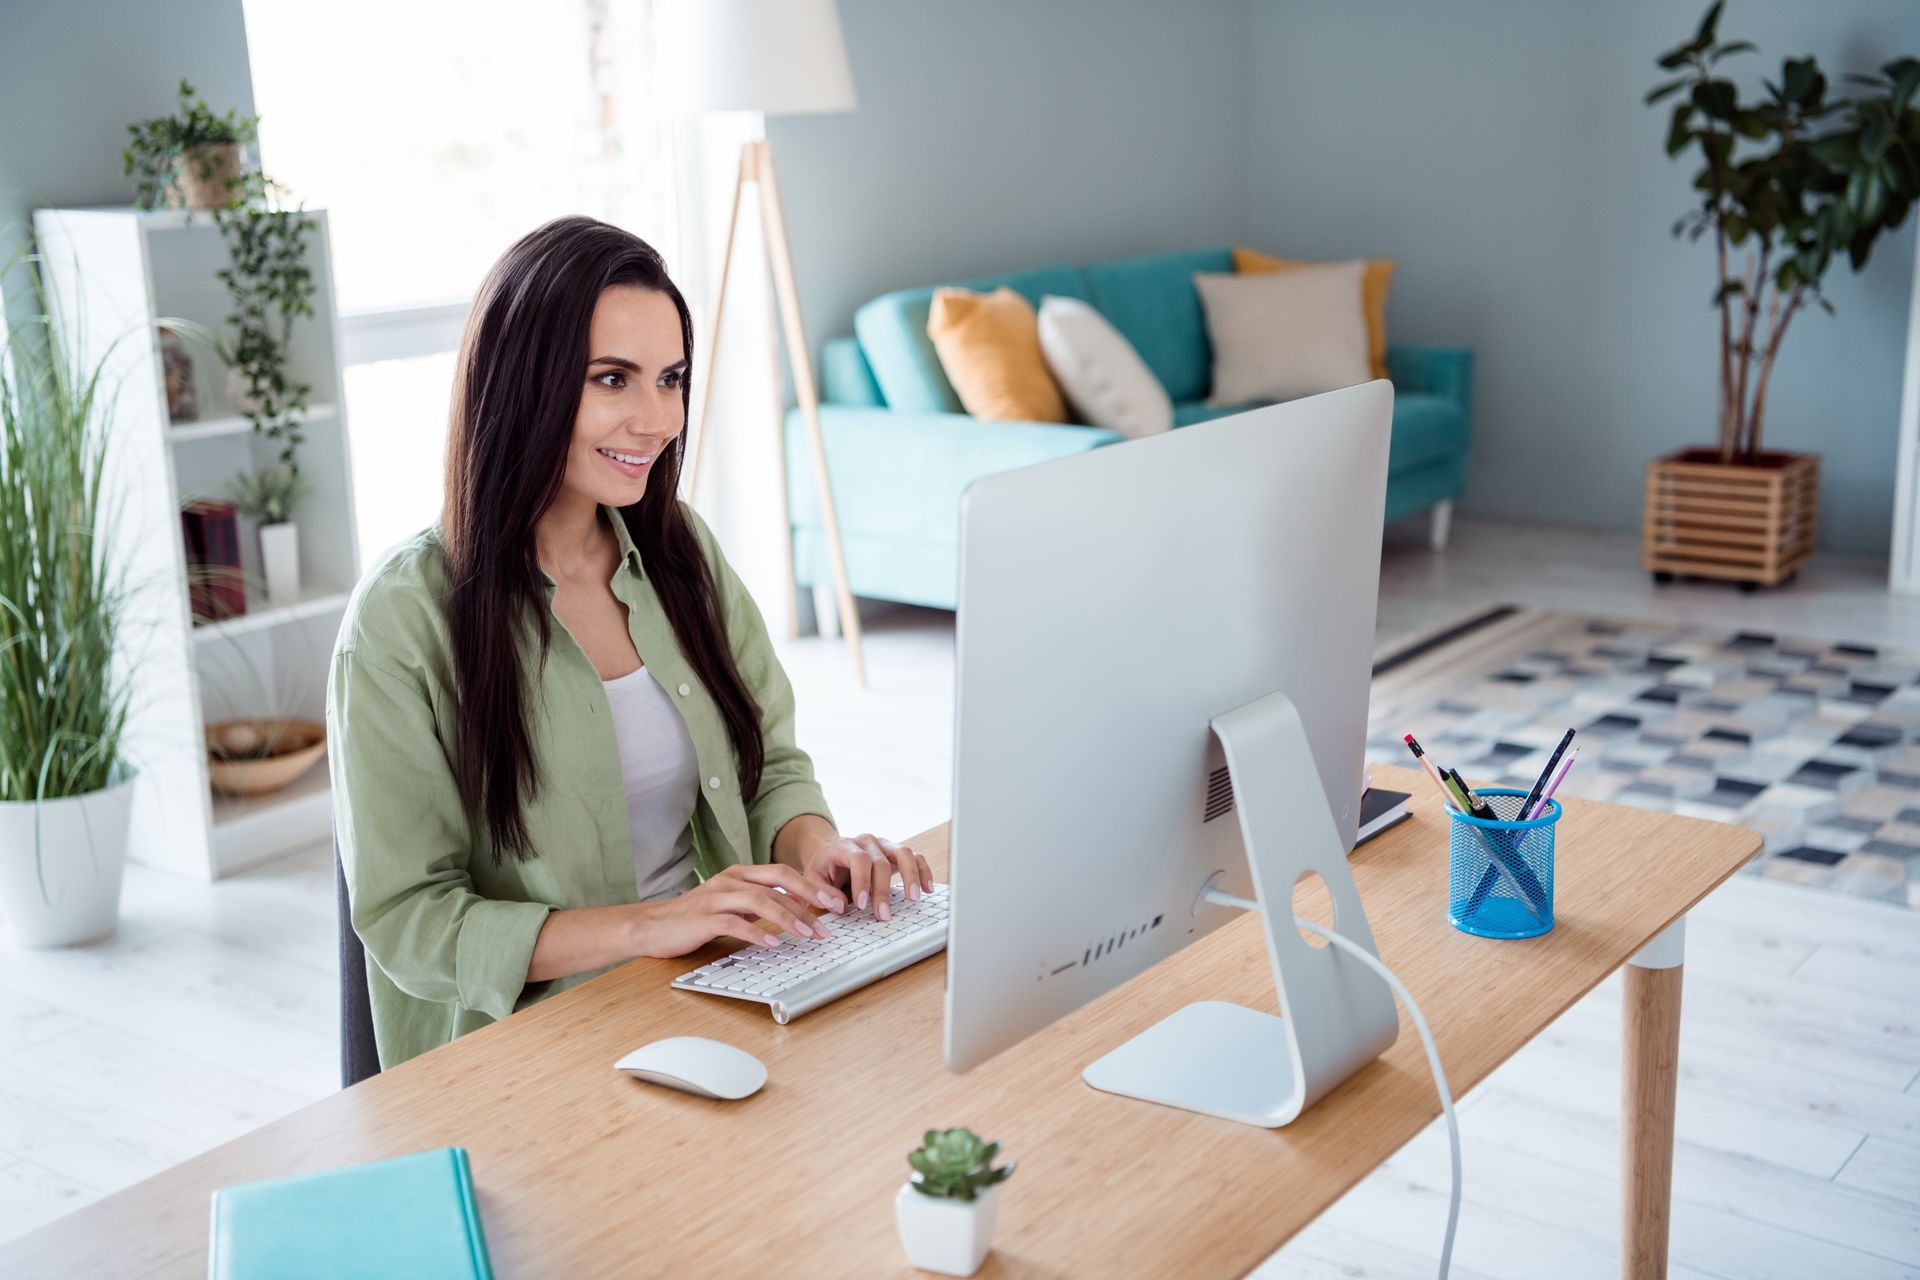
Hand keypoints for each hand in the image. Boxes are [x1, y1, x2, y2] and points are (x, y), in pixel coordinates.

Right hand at [630, 862, 846, 958]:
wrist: (650, 926)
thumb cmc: (694, 918)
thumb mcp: (732, 906)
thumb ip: (758, 905)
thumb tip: (796, 912)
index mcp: (739, 875)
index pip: (783, 873)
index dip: (811, 885)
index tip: (835, 901)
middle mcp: (730, 880)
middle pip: (777, 881)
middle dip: (809, 897)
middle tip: (832, 913)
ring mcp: (716, 897)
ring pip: (760, 900)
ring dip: (788, 917)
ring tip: (809, 932)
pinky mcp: (703, 917)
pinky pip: (735, 923)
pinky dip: (757, 932)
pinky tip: (773, 943)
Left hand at [800, 833, 933, 921]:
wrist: (831, 854)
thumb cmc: (824, 869)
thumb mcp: (813, 880)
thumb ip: (822, 893)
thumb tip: (840, 906)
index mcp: (845, 845)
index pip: (859, 859)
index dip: (862, 882)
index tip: (861, 905)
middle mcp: (868, 842)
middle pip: (881, 862)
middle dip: (883, 891)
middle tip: (883, 915)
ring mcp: (884, 845)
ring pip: (904, 853)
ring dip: (911, 876)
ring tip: (914, 898)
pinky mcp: (896, 853)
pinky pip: (915, 857)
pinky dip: (923, 871)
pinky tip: (927, 888)